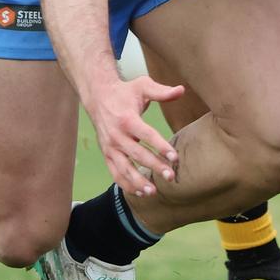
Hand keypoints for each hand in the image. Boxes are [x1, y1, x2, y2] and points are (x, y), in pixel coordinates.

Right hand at [85, 76, 185, 196]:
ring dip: (138, 181)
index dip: (161, 147)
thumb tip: (181, 90)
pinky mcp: (106, 154)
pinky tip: (140, 193)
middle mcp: (117, 135)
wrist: (98, 96)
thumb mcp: (142, 86)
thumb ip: (162, 91)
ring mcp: (109, 147)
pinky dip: (126, 184)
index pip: (147, 135)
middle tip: (171, 176)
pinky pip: (115, 173)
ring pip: (124, 168)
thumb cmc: (124, 92)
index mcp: (127, 119)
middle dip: (155, 166)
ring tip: (154, 191)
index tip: (175, 157)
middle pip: (138, 154)